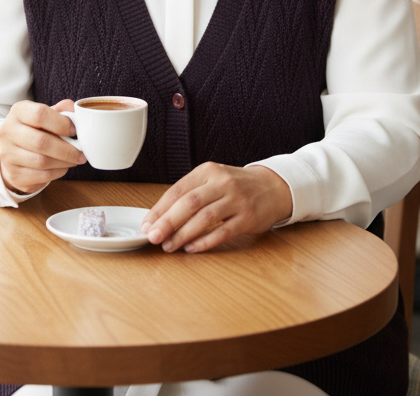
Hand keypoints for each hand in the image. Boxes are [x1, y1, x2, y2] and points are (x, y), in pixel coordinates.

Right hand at [0, 99, 85, 194]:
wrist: (14, 151)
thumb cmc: (35, 128)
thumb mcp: (46, 114)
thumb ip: (61, 110)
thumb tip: (76, 111)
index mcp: (18, 111)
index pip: (40, 115)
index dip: (61, 123)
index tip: (74, 130)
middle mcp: (8, 132)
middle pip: (41, 142)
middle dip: (67, 149)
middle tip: (81, 152)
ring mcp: (8, 155)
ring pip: (41, 161)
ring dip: (64, 162)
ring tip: (75, 159)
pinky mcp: (14, 174)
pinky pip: (41, 175)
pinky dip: (57, 172)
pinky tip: (63, 166)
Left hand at [141, 163, 292, 253]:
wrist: (272, 186)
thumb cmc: (236, 186)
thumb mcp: (213, 180)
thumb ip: (191, 193)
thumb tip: (160, 216)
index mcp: (208, 171)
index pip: (178, 190)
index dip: (160, 209)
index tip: (146, 224)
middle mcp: (222, 182)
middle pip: (189, 203)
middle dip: (167, 222)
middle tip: (152, 237)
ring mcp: (236, 199)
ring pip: (204, 217)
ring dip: (183, 234)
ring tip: (169, 246)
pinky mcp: (247, 217)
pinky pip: (222, 231)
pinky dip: (205, 241)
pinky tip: (191, 248)